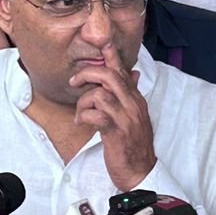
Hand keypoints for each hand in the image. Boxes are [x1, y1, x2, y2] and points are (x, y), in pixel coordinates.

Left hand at [73, 42, 154, 190]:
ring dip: (84, 102)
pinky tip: (83, 123)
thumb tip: (133, 73)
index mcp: (136, 100)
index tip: (103, 43)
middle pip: (110, 76)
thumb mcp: (136, 116)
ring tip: (82, 113)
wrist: (140, 172)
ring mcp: (125, 118)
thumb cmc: (134, 145)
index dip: (112, 56)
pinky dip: (85, 116)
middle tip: (74, 82)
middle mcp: (133, 105)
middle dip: (88, 74)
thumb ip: (131, 94)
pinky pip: (97, 115)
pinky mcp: (116, 133)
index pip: (124, 71)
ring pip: (100, 94)